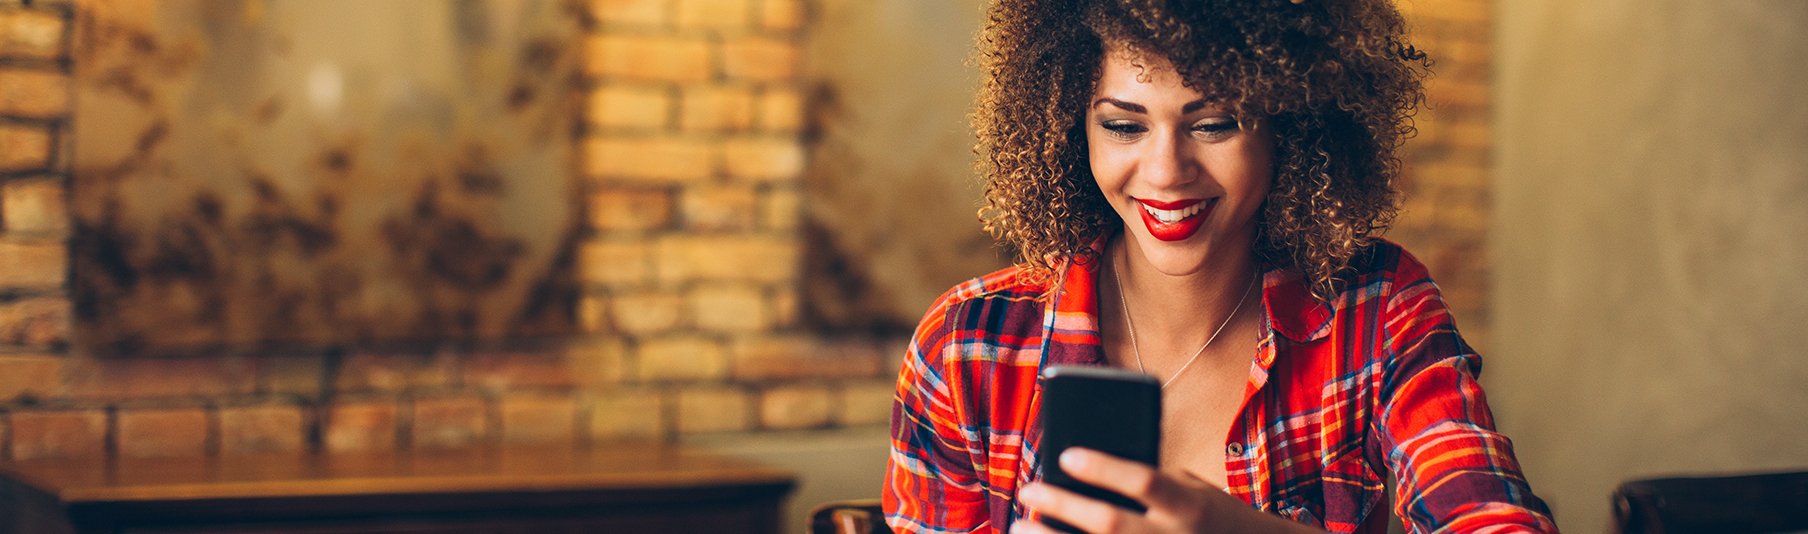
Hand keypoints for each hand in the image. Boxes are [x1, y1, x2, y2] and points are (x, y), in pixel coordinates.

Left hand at [1011, 447, 1269, 533]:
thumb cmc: (1210, 519)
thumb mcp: (1192, 491)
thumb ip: (1150, 484)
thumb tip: (1083, 477)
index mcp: (1190, 505)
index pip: (1144, 480)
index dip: (1103, 467)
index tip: (1065, 455)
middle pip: (1111, 523)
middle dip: (1063, 505)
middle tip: (1028, 490)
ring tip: (1020, 525)